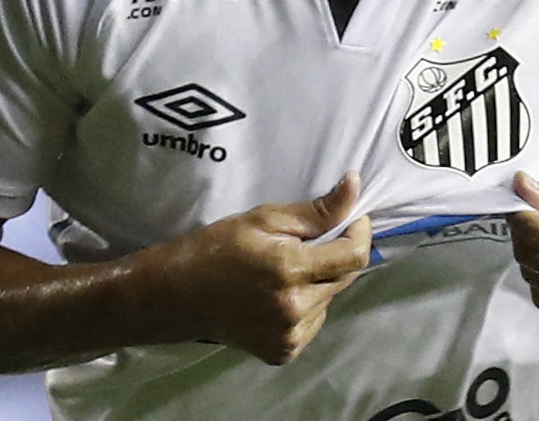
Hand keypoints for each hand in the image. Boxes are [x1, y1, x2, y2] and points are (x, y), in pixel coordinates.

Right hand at [155, 172, 370, 364]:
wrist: (179, 295)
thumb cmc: (217, 247)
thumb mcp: (264, 218)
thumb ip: (315, 211)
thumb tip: (354, 186)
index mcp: (289, 270)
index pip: (353, 255)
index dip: (360, 232)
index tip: (352, 217)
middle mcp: (294, 308)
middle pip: (345, 278)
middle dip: (336, 254)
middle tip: (310, 241)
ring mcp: (289, 335)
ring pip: (330, 300)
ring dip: (320, 281)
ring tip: (287, 269)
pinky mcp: (283, 352)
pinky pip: (314, 322)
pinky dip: (307, 306)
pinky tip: (279, 294)